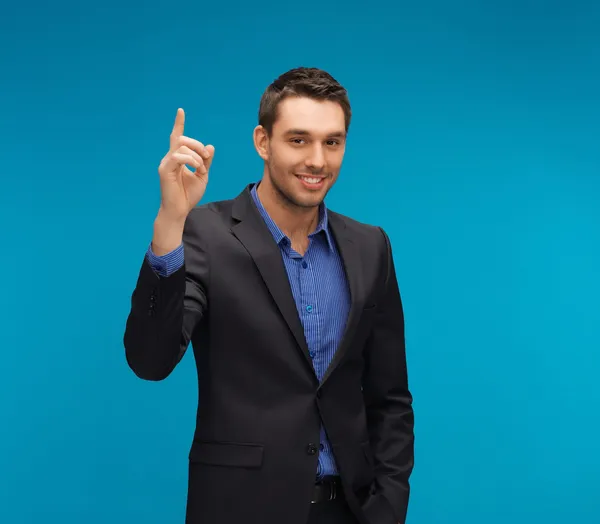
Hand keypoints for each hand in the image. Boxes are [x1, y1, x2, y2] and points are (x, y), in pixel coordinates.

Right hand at [157, 108, 214, 222]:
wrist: (180, 210)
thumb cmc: (189, 195)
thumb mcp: (202, 176)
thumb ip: (206, 161)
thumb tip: (210, 147)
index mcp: (178, 158)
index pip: (177, 138)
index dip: (179, 124)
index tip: (180, 111)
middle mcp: (170, 158)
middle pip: (182, 139)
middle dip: (197, 145)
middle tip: (206, 157)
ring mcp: (166, 163)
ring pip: (181, 147)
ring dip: (196, 156)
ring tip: (201, 168)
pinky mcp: (165, 170)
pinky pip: (178, 156)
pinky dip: (191, 160)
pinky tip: (197, 168)